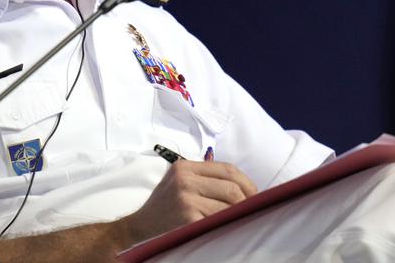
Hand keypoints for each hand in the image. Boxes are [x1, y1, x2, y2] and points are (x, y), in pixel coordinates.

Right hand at [121, 160, 257, 242]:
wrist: (139, 226)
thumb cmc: (164, 206)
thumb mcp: (179, 183)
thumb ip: (204, 179)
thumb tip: (243, 188)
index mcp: (185, 167)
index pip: (228, 169)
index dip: (247, 182)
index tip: (255, 195)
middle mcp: (185, 179)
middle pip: (231, 187)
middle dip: (248, 200)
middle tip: (252, 211)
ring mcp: (185, 198)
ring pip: (228, 205)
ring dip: (238, 214)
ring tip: (241, 220)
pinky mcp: (187, 217)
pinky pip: (218, 220)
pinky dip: (226, 224)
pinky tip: (227, 228)